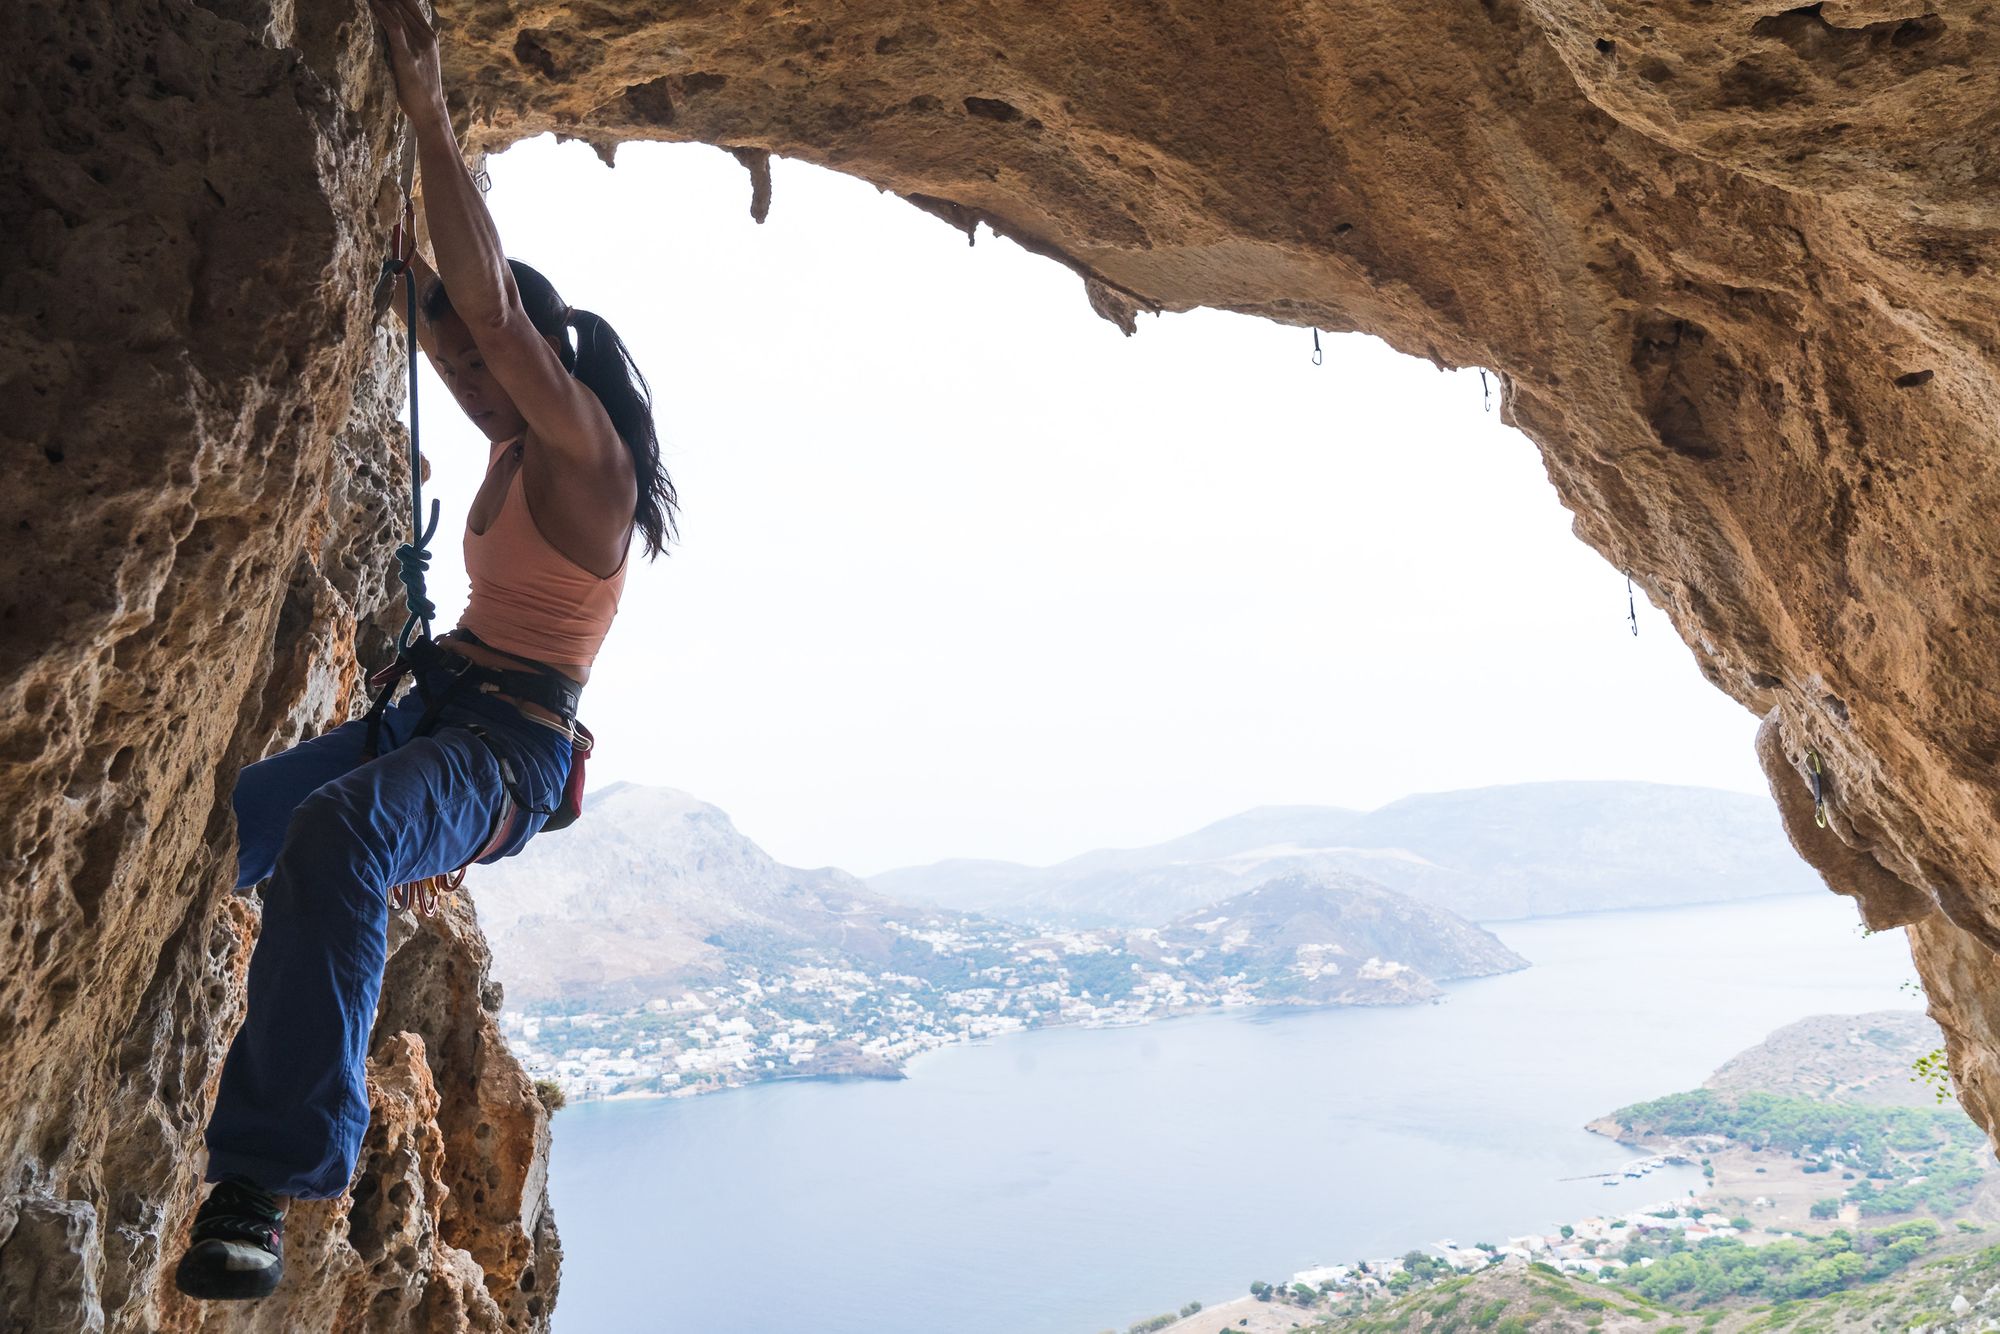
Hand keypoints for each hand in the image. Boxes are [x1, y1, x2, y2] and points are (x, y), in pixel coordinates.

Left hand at [366, 0, 447, 125]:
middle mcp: (426, 37)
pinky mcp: (407, 56)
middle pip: (402, 5)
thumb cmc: (420, 89)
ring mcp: (418, 46)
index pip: (411, 5)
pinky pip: (393, 27)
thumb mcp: (420, 61)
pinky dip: (381, 13)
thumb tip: (391, 36)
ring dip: (380, 1)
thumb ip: (410, 44)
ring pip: (397, 12)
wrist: (430, 111)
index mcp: (430, 37)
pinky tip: (371, 4)